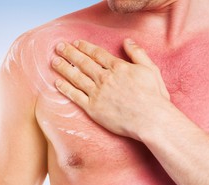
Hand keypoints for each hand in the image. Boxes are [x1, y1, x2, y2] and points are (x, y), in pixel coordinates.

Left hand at [52, 39, 170, 140]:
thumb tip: (127, 41)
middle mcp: (105, 78)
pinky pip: (75, 96)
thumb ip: (138, 53)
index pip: (97, 54)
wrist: (150, 119)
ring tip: (54, 61)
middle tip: (58, 47)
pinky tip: (57, 83)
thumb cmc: (153, 97)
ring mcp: (97, 93)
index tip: (75, 43)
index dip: (84, 47)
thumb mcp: (150, 69)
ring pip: (76, 77)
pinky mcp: (92, 108)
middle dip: (69, 53)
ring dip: (64, 68)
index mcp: (118, 67)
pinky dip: (65, 89)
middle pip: (83, 62)